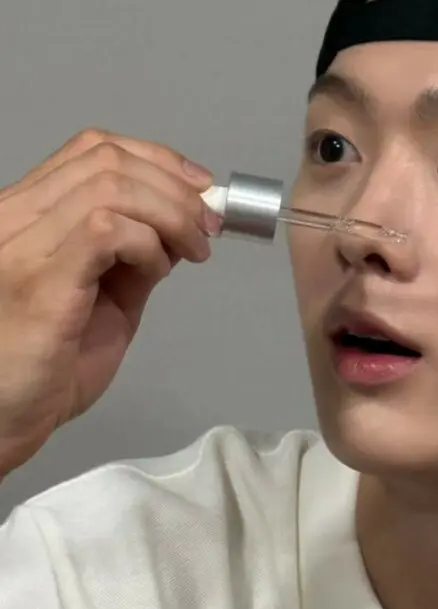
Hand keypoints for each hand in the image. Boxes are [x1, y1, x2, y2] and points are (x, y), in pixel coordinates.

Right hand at [0, 128, 217, 476]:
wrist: (1, 420)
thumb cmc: (45, 370)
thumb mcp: (104, 303)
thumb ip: (133, 262)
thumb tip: (178, 233)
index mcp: (29, 216)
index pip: (92, 150)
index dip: (157, 159)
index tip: (200, 188)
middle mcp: (16, 218)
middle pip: (106, 157)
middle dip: (175, 186)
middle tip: (208, 227)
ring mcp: (22, 245)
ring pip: (110, 184)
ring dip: (170, 213)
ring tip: (192, 251)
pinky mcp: (39, 280)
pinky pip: (104, 228)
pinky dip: (148, 242)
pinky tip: (157, 271)